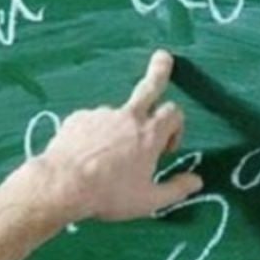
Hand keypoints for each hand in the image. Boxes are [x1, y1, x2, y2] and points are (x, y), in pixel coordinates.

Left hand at [35, 49, 203, 221]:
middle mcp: (128, 117)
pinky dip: (92, 137)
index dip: (176, 126)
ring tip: (104, 160)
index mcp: (149, 134)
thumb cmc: (109, 195)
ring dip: (117, 130)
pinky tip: (85, 158)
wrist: (62, 185)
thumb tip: (197, 182)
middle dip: (160, 71)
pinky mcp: (78, 118)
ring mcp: (101, 114)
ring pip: (116, 116)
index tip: (167, 147)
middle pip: (150, 86)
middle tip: (163, 58)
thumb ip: (176, 190)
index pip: (174, 113)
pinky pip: (91, 124)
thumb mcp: (148, 200)